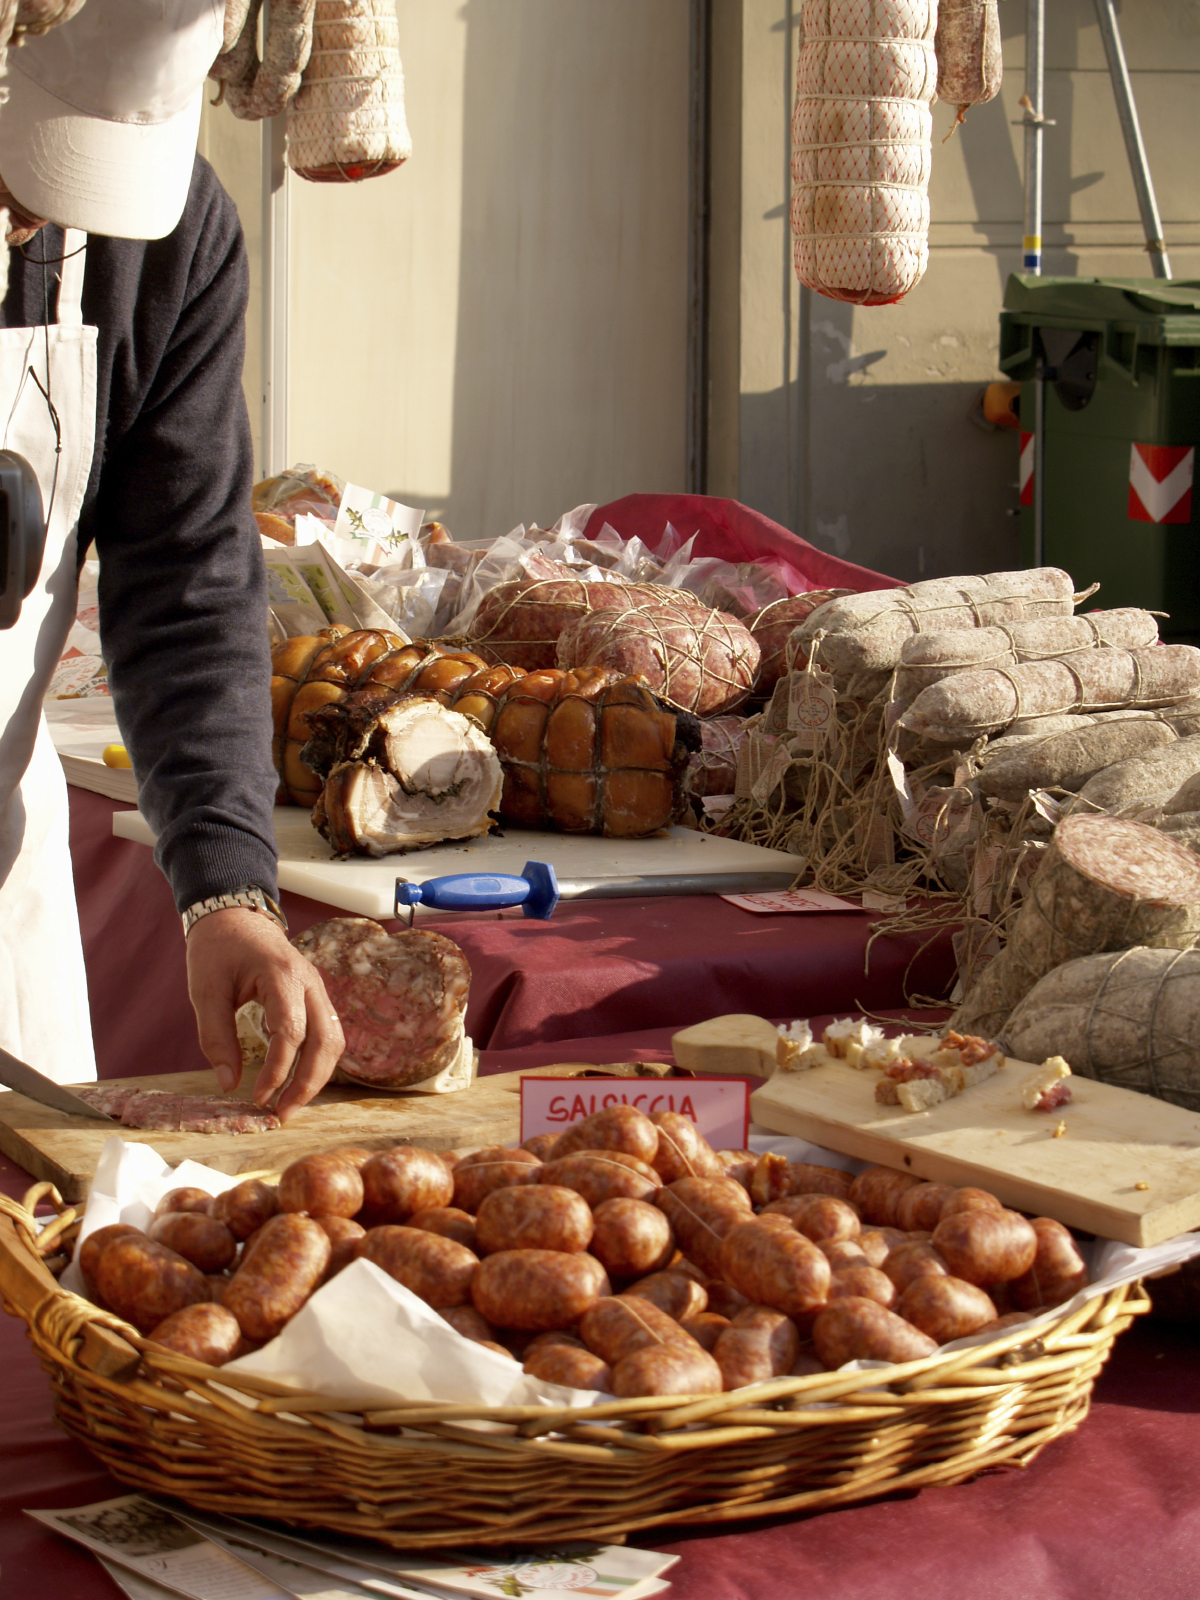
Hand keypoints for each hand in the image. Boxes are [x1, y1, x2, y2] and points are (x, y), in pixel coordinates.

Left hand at [185, 908, 343, 1121]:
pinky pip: (327, 1035)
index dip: (277, 1071)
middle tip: (281, 1114)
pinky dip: (316, 1062)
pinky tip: (296, 1082)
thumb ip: (215, 1036)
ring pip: (334, 1041)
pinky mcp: (316, 998)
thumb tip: (227, 1083)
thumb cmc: (217, 950)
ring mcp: (317, 989)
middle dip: (307, 1084)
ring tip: (290, 1104)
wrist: (234, 916)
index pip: (291, 1032)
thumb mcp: (205, 990)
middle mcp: (309, 983)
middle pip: (326, 1041)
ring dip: (317, 1077)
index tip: (257, 1098)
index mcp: (282, 975)